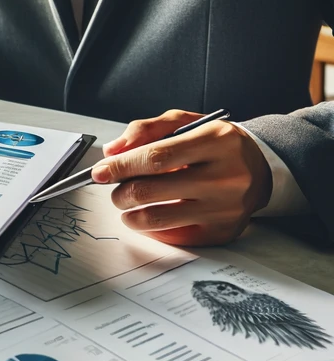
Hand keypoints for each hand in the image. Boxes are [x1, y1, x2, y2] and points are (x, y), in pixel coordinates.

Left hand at [91, 109, 272, 245]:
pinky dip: (150, 228)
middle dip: (119, 192)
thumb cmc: (215, 145)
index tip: (99, 172)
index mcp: (216, 141)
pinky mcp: (222, 232)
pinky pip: (171, 236)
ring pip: (155, 218)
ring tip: (129, 203)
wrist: (261, 168)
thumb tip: (112, 152)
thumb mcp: (185, 123)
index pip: (155, 157)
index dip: (120, 167)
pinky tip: (151, 214)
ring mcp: (225, 208)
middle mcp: (225, 176)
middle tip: (116, 189)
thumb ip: (146, 130)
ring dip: (129, 213)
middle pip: (149, 190)